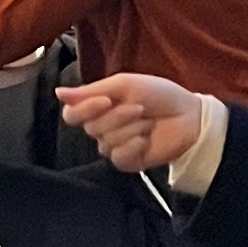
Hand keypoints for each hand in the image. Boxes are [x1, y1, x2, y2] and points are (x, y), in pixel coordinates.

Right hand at [57, 73, 207, 175]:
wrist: (190, 116)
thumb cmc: (159, 95)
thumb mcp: (124, 85)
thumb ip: (90, 91)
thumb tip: (57, 93)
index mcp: (98, 107)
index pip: (72, 114)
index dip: (85, 109)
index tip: (106, 100)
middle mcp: (102, 127)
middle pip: (91, 128)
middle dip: (118, 117)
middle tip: (140, 109)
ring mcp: (114, 146)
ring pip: (105, 143)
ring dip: (131, 129)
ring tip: (148, 123)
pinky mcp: (128, 161)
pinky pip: (118, 157)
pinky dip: (134, 146)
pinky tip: (146, 140)